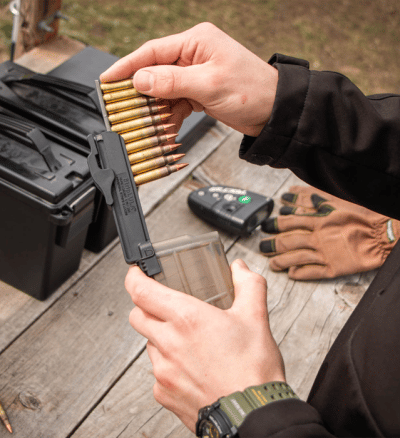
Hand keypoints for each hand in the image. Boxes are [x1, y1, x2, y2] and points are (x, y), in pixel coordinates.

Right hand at [100, 22, 277, 136]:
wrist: (274, 112)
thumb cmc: (252, 90)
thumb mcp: (209, 84)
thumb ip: (172, 81)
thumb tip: (141, 79)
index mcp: (196, 42)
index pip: (153, 51)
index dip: (127, 66)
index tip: (108, 79)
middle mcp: (194, 56)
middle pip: (155, 72)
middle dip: (139, 92)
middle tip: (121, 107)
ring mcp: (196, 76)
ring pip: (164, 91)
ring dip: (155, 109)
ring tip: (143, 123)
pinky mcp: (200, 93)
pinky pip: (176, 104)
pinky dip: (170, 117)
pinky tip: (165, 128)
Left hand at [125, 259, 284, 431]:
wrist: (254, 415)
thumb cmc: (253, 370)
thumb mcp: (256, 317)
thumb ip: (248, 285)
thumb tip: (239, 268)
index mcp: (186, 319)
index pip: (141, 291)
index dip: (133, 277)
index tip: (136, 273)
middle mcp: (168, 343)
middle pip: (137, 315)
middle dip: (145, 305)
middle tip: (164, 304)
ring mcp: (163, 371)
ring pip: (147, 344)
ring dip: (159, 336)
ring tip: (187, 339)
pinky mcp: (164, 394)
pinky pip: (156, 372)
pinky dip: (167, 364)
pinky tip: (191, 365)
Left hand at [260, 185, 399, 279]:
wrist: (382, 235)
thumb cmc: (361, 216)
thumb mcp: (335, 200)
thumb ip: (311, 197)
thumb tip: (290, 193)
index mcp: (318, 221)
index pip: (289, 223)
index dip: (274, 225)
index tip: (266, 227)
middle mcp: (317, 238)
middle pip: (288, 242)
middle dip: (271, 245)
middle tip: (262, 247)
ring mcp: (324, 254)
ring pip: (296, 258)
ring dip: (281, 261)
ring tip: (272, 264)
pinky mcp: (333, 268)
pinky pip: (312, 272)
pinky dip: (300, 274)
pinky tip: (291, 275)